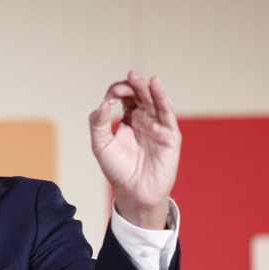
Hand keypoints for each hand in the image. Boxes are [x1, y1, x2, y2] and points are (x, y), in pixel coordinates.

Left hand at [87, 71, 180, 228]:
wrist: (134, 193)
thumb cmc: (118, 170)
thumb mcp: (101, 146)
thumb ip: (98, 124)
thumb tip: (103, 104)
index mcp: (129, 120)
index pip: (125, 97)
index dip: (118, 91)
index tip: (110, 96)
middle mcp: (145, 120)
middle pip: (141, 95)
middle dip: (134, 84)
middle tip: (128, 77)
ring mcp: (158, 126)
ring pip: (155, 101)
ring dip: (148, 88)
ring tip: (140, 78)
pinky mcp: (170, 135)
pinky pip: (167, 113)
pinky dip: (162, 98)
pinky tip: (155, 86)